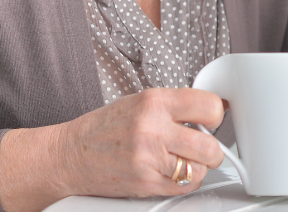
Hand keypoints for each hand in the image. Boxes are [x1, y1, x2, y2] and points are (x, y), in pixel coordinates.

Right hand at [0, 88, 226, 211]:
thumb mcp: (140, 102)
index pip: (209, 105)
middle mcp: (152, 128)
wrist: (70, 155)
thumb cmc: (104, 128)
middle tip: (204, 147)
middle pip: (210, 145)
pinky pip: (185, 186)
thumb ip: (174, 106)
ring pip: (201, 168)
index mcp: (154, 101)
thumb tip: (213, 109)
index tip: (213, 120)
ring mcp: (149, 158)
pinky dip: (186, 182)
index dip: (217, 115)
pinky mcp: (146, 183)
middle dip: (212, 148)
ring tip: (184, 160)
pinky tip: (172, 173)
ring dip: (199, 167)